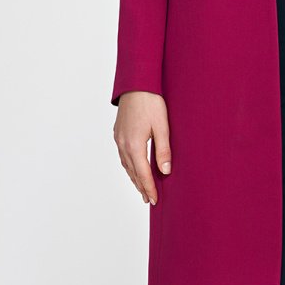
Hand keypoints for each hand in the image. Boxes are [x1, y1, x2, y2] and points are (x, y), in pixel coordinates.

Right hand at [113, 91, 170, 205]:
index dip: (149, 188)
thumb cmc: (151, 102)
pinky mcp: (118, 133)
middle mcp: (123, 144)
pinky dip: (129, 166)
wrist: (136, 84)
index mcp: (134, 145)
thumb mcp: (162, 127)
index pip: (143, 174)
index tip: (155, 200)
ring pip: (126, 165)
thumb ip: (163, 150)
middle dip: (141, 187)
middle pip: (132, 172)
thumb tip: (165, 171)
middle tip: (149, 200)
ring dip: (134, 178)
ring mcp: (119, 139)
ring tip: (142, 188)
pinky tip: (133, 168)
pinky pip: (123, 156)